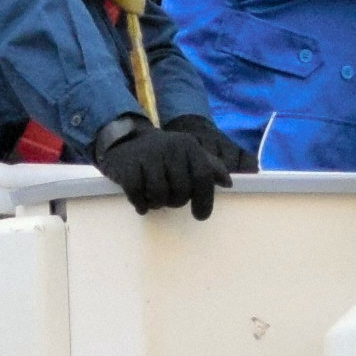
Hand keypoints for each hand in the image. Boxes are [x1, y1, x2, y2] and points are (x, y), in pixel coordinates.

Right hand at [91, 110, 246, 217]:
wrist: (127, 139)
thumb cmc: (163, 154)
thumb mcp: (187, 154)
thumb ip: (209, 167)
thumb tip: (228, 183)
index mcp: (188, 146)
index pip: (202, 177)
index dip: (204, 200)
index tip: (200, 215)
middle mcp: (170, 148)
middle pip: (181, 190)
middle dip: (176, 202)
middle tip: (170, 200)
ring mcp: (148, 156)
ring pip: (159, 194)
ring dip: (157, 204)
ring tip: (155, 199)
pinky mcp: (128, 165)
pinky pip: (137, 194)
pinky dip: (140, 204)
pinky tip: (142, 203)